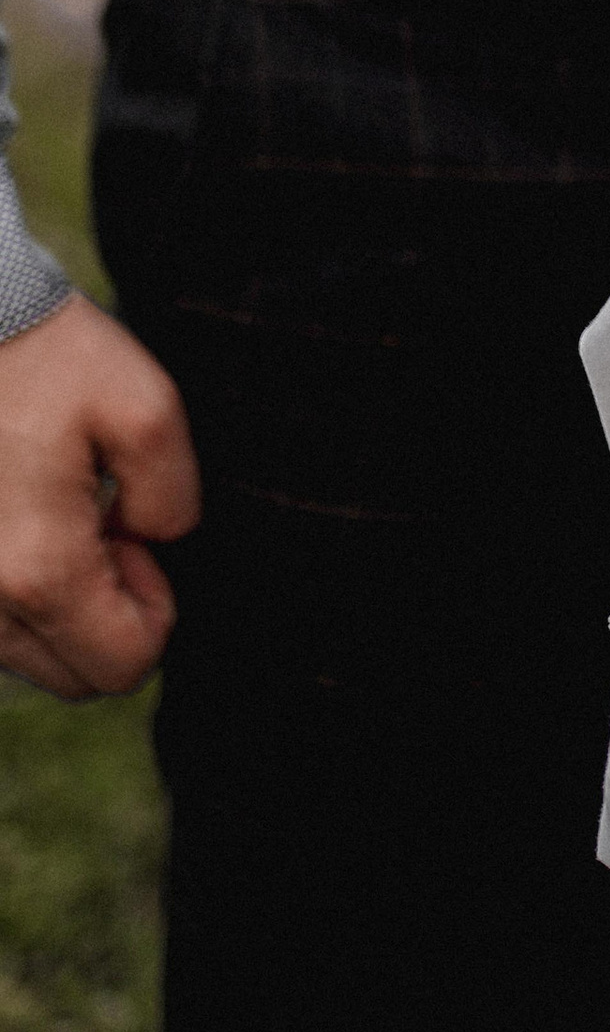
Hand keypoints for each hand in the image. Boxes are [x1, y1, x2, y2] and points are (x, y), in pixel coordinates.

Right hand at [0, 291, 198, 696]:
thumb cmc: (46, 357)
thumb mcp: (146, 408)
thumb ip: (172, 496)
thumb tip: (155, 542)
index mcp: (37, 572)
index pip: (121, 668)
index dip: (154, 610)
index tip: (133, 534)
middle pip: (71, 675)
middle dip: (105, 612)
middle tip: (98, 522)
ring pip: (24, 653)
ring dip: (56, 601)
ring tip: (53, 509)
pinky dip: (12, 588)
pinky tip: (16, 512)